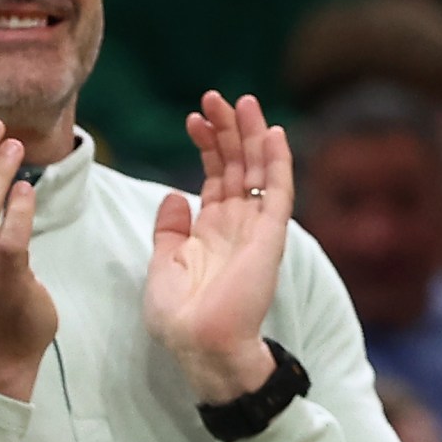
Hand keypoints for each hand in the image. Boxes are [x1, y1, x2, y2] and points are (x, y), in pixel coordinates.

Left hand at [144, 91, 294, 403]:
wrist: (200, 344)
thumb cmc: (179, 315)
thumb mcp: (163, 263)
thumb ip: (170, 229)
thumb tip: (174, 196)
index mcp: (213, 230)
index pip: (217, 176)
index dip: (208, 146)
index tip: (194, 119)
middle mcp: (238, 225)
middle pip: (239, 166)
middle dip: (229, 131)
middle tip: (217, 97)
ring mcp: (257, 228)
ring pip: (259, 171)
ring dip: (252, 135)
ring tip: (242, 102)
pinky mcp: (270, 236)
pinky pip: (279, 191)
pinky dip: (277, 161)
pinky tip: (272, 132)